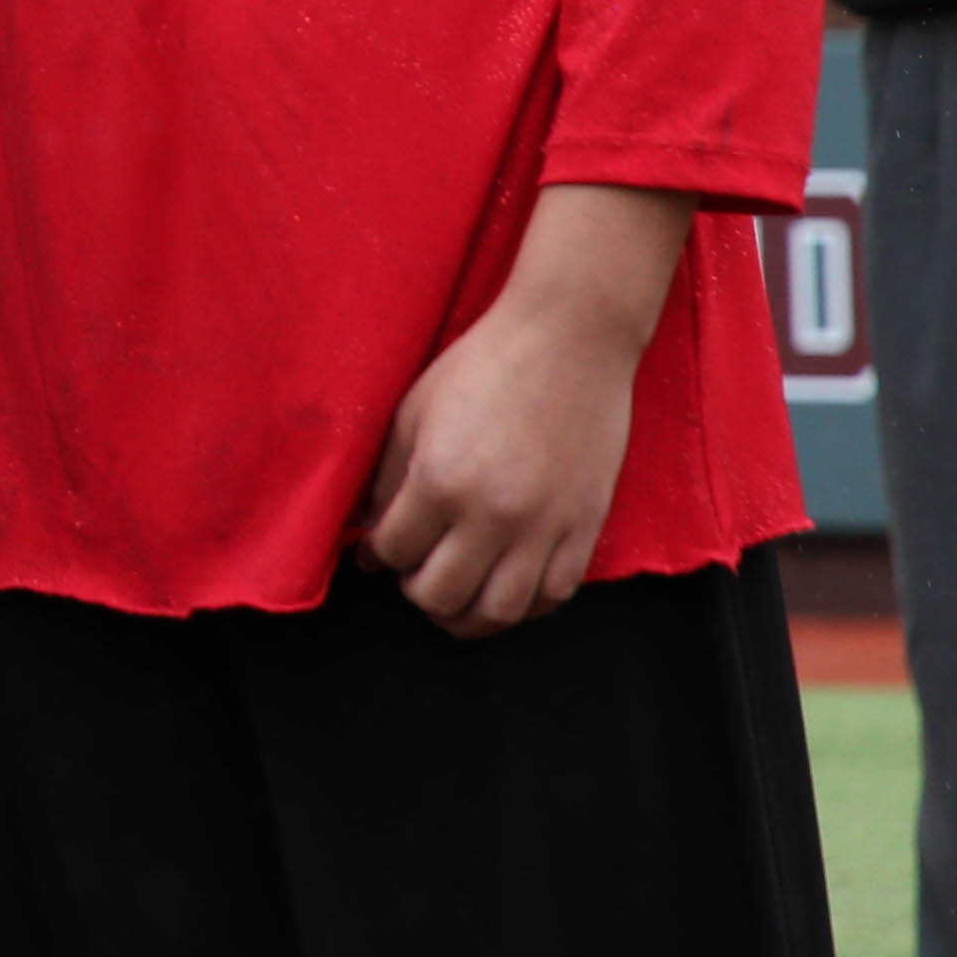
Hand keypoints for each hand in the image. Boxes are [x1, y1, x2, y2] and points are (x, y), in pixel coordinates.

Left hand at [353, 183, 687, 636]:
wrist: (569, 342)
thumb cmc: (483, 367)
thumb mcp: (414, 414)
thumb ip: (388, 478)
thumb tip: (371, 529)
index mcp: (440, 481)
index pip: (394, 551)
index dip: (377, 556)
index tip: (375, 554)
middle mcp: (492, 515)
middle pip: (441, 596)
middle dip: (416, 591)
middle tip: (413, 575)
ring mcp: (545, 526)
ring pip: (499, 612)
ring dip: (468, 615)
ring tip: (456, 596)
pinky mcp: (585, 527)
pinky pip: (553, 596)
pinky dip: (525, 605)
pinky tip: (507, 588)